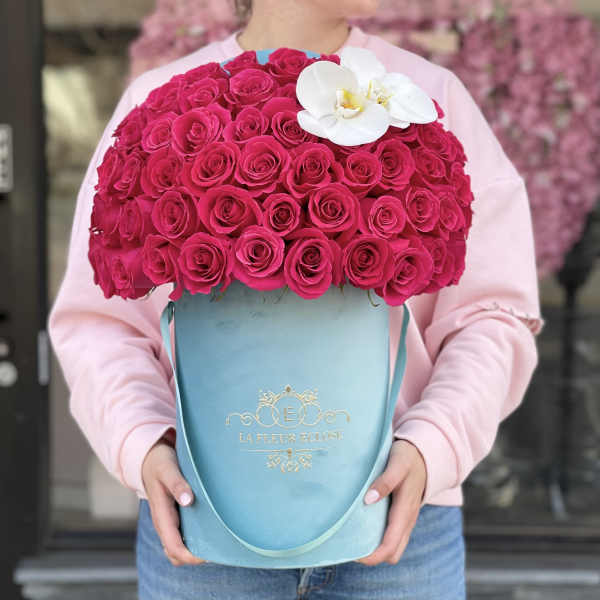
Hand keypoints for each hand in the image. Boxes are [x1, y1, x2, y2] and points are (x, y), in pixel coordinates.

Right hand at [141, 433, 207, 566]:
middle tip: (218, 549)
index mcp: (161, 515)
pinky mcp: (173, 516)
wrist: (149, 459)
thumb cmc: (160, 463)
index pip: (174, 548)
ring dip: (195, 549)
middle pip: (176, 554)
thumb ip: (177, 484)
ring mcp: (168, 521)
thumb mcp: (168, 469)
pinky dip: (194, 539)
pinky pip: (182, 536)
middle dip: (194, 557)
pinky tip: (210, 529)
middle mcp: (164, 523)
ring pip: (179, 547)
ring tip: (217, 541)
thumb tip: (188, 501)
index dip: (191, 556)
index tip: (210, 553)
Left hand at [355, 439, 426, 565]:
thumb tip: (368, 500)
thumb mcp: (397, 464)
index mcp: (405, 511)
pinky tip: (364, 527)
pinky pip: (393, 536)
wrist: (425, 455)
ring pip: (394, 547)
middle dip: (373, 556)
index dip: (372, 555)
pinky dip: (379, 539)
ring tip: (354, 538)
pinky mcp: (403, 516)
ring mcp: (406, 520)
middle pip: (392, 553)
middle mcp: (407, 520)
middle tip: (350, 546)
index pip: (390, 546)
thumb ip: (385, 482)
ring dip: (376, 548)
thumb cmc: (408, 458)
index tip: (353, 553)